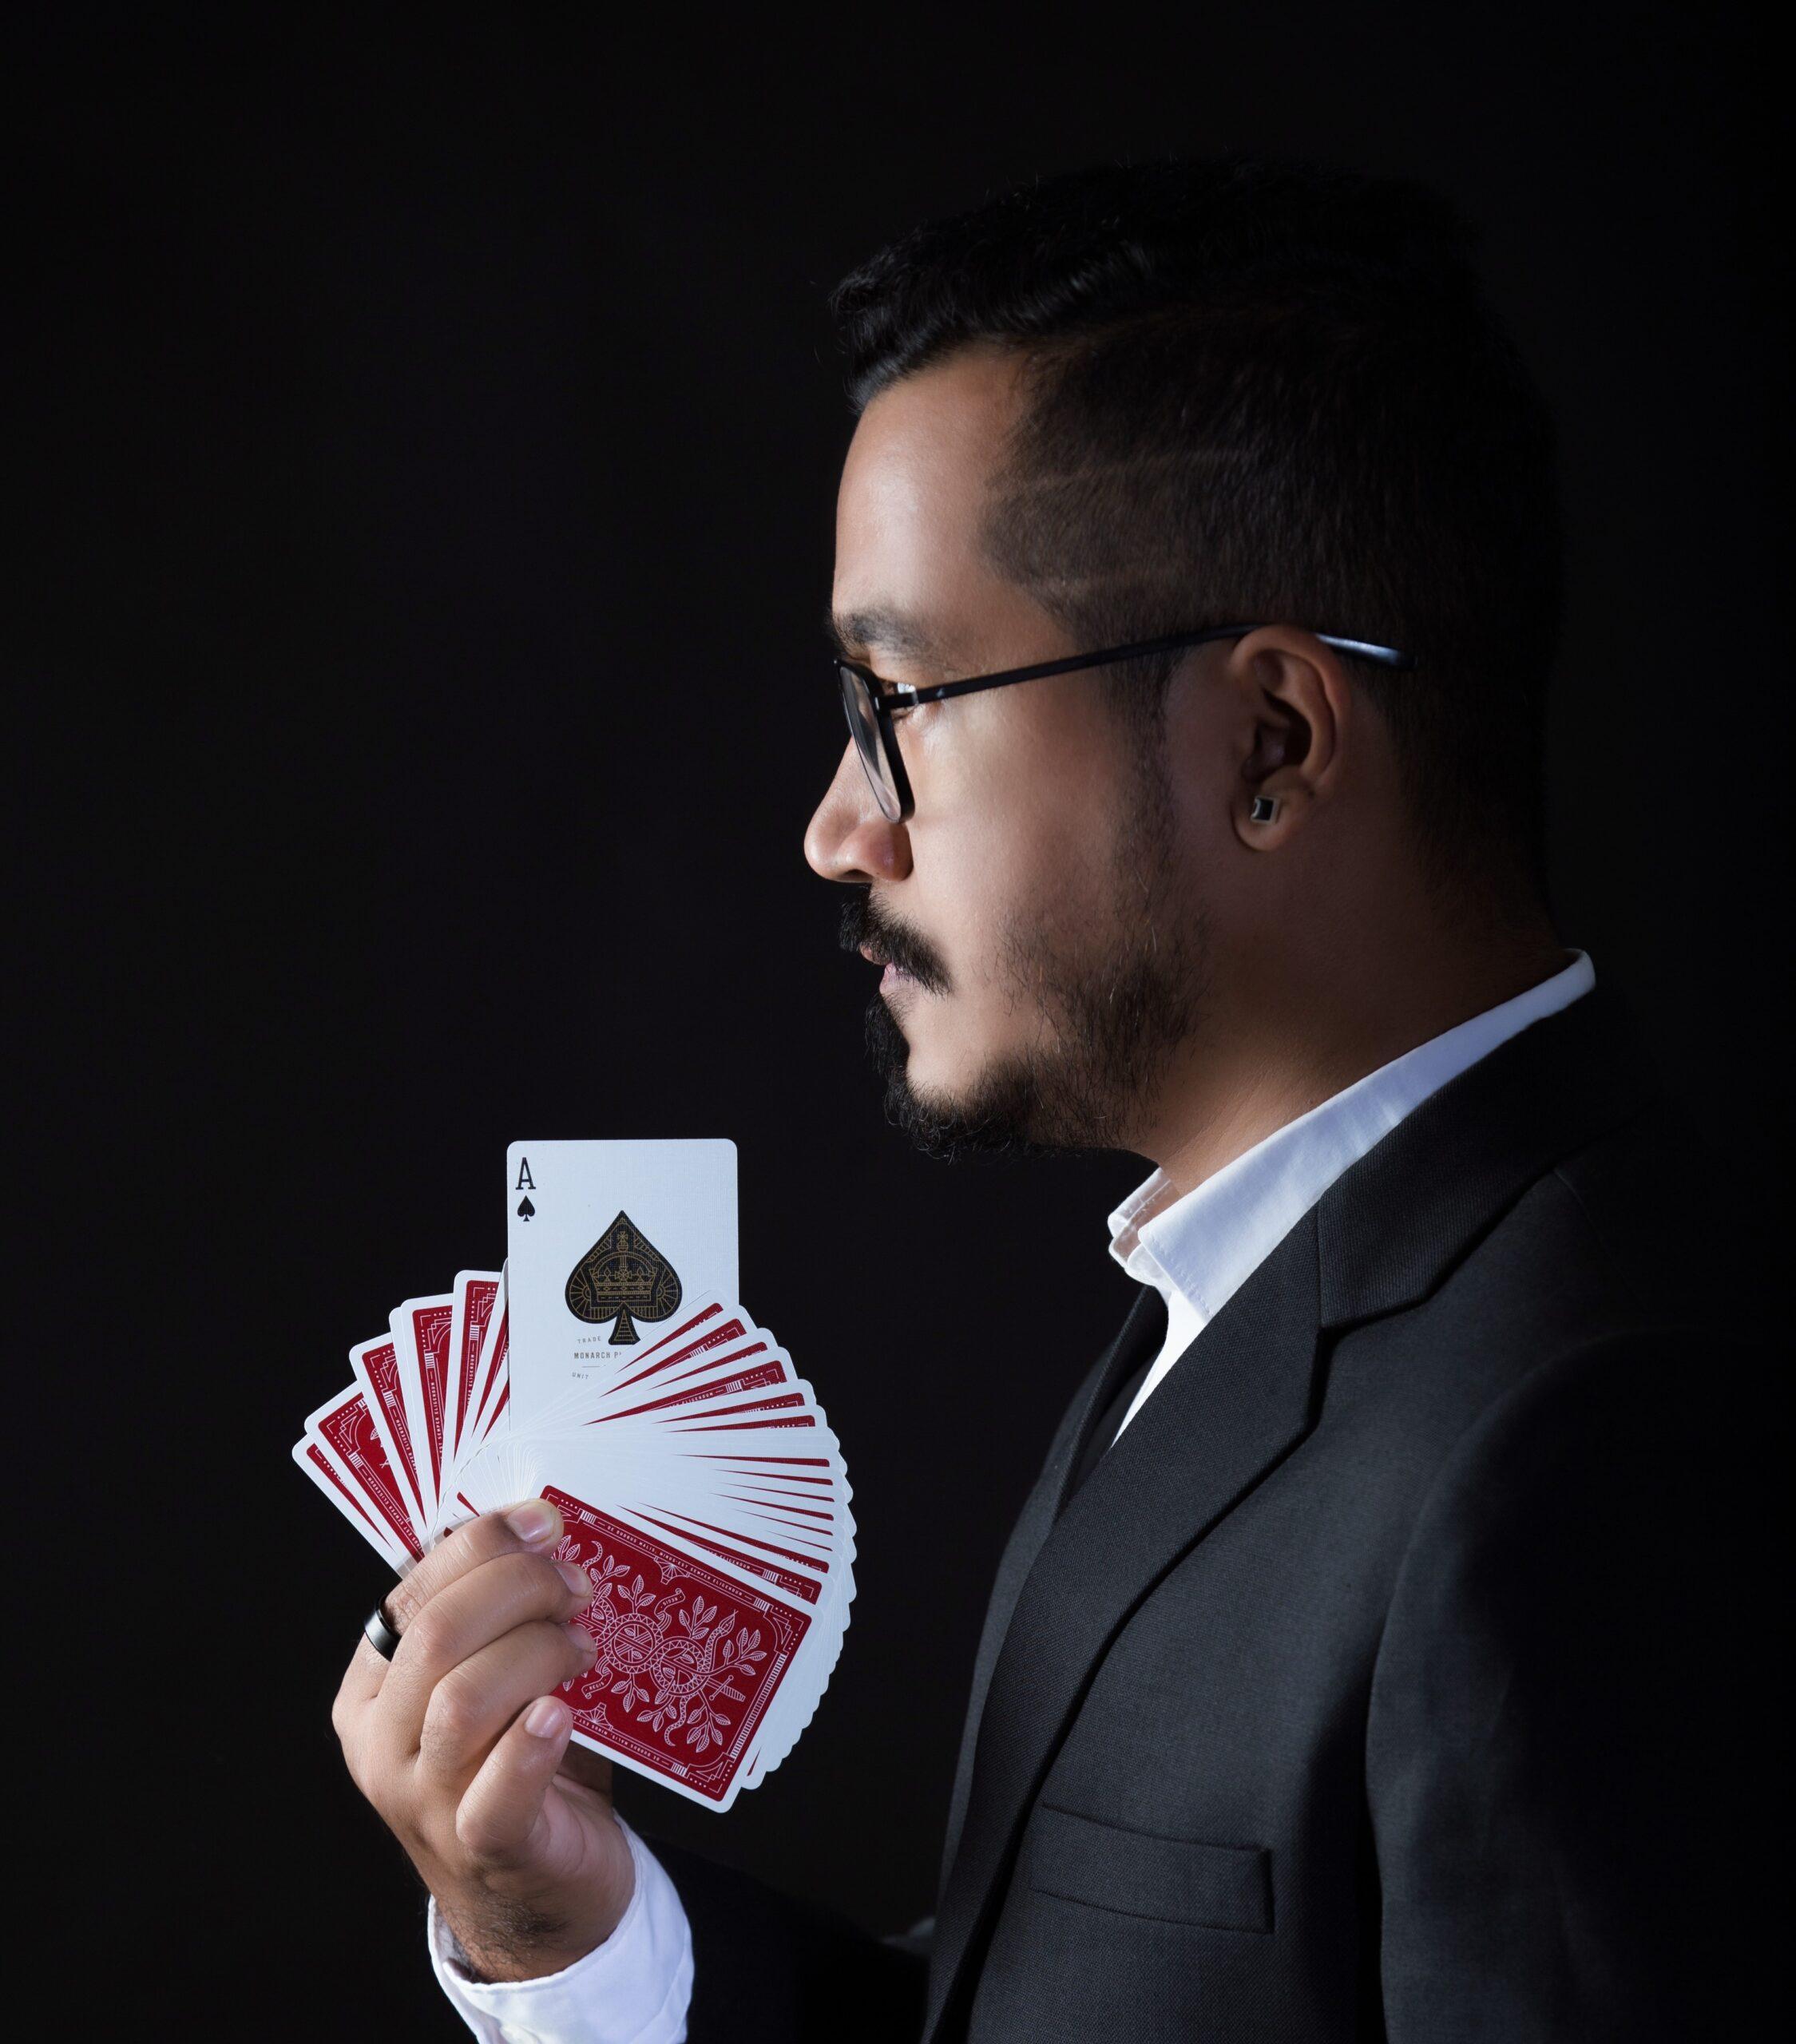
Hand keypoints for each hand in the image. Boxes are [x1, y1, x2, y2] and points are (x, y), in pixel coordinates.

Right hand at [333, 1498, 635, 1981]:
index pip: (412, 1593)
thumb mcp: (498, 1678)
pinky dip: (531, 1746)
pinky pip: (494, 1795)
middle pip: (435, 1637)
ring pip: (461, 1703)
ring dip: (536, 1653)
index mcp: (374, 1690)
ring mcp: (423, 1803)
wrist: (544, 1893)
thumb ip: (500, 1614)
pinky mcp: (484, 1850)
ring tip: (582, 1649)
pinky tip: (562, 1713)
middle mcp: (382, 1745)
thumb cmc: (526, 1763)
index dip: (481, 1544)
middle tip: (577, 1587)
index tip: (545, 1522)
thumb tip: (541, 1526)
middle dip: (518, 1588)